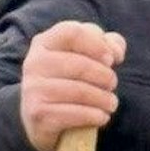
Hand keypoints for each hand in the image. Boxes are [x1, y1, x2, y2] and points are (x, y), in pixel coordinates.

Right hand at [19, 20, 128, 150]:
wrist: (41, 118)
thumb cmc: (70, 81)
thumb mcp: (85, 57)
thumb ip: (106, 45)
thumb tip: (115, 51)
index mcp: (44, 42)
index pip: (73, 33)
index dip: (98, 45)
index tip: (112, 60)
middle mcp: (34, 63)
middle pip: (80, 64)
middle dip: (105, 76)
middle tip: (112, 85)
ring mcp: (34, 89)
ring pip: (80, 91)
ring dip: (104, 99)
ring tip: (111, 103)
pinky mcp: (38, 114)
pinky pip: (76, 113)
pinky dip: (96, 116)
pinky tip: (102, 116)